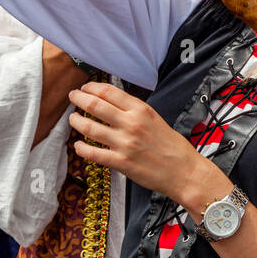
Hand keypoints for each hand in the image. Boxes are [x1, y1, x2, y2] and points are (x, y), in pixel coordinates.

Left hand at [68, 82, 219, 209]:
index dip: (91, 87)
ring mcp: (125, 143)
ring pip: (90, 128)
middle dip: (79, 99)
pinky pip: (93, 154)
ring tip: (73, 119)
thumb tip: (111, 102)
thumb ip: (133, 110)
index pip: (108, 91)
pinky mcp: (121, 162)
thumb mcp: (154, 118)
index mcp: (141, 110)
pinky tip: (78, 145)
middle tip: (73, 97)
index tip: (85, 88)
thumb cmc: (171, 145)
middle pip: (95, 105)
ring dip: (76, 122)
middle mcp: (131, 124)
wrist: (183, 170)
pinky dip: (82, 148)